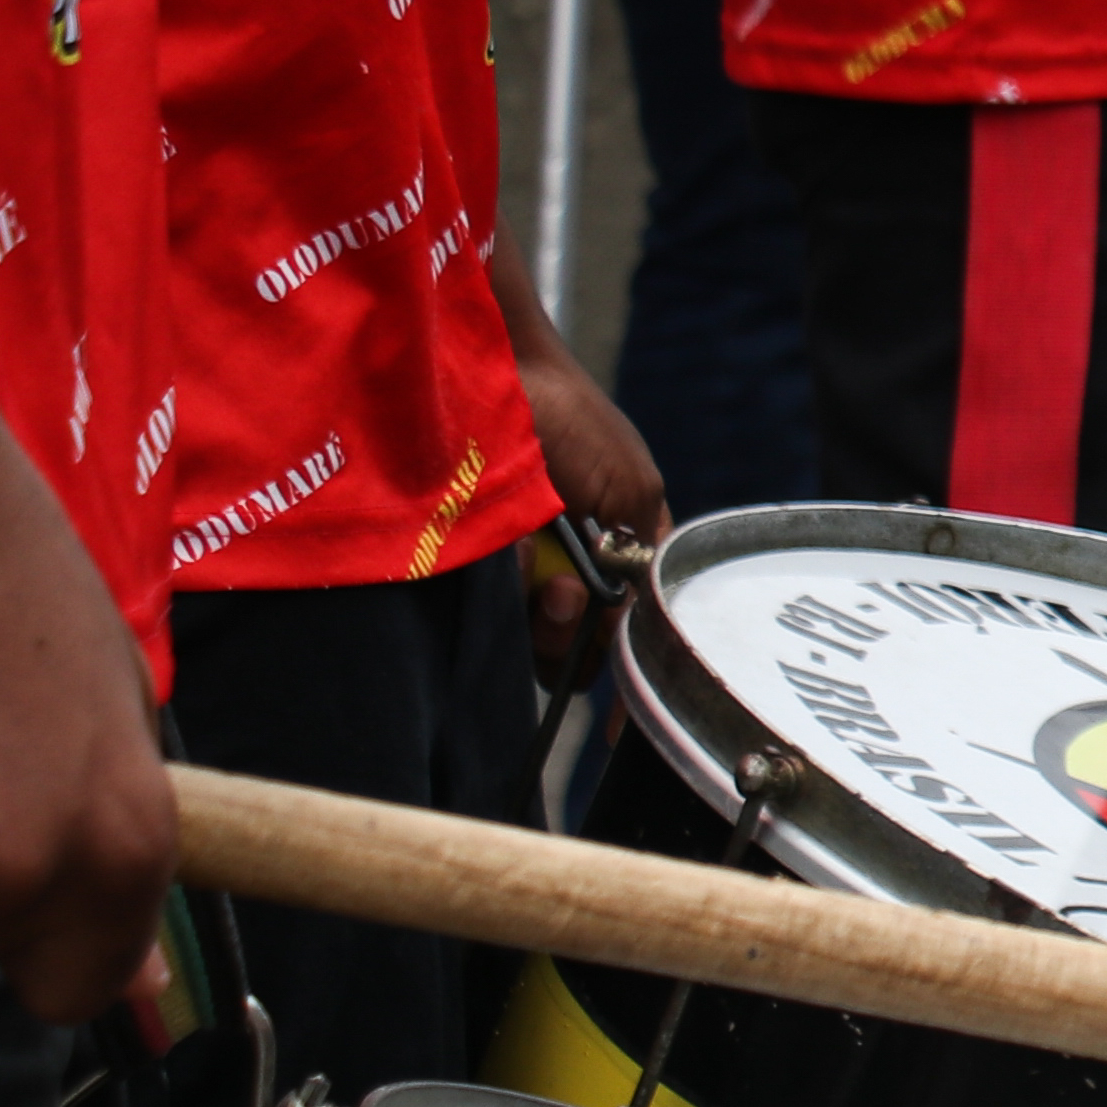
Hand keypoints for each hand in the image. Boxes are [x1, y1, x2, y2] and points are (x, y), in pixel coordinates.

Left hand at [509, 323, 666, 695]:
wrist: (493, 376)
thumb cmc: (575, 425)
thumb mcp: (632, 495)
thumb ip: (639, 568)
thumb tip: (624, 631)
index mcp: (620, 555)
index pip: (632, 634)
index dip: (630, 676)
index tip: (618, 729)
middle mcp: (568, 571)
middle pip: (577, 650)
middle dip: (574, 636)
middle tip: (565, 595)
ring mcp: (515, 570)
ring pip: (530, 641)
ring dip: (540, 616)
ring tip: (536, 570)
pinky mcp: (467, 564)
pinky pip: (486, 612)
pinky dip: (500, 592)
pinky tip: (504, 556)